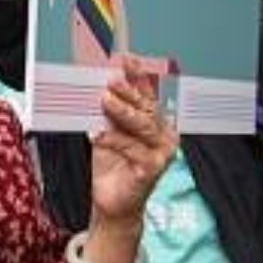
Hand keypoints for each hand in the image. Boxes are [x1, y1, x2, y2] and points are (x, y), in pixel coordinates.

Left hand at [89, 58, 177, 226]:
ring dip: (122, 112)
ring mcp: (162, 152)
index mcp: (156, 122)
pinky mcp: (153, 169)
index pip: (148, 94)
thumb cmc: (112, 165)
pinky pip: (134, 149)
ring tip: (104, 101)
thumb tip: (101, 84)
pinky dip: (115, 140)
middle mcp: (164, 135)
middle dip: (129, 92)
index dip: (138, 76)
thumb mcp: (108, 130)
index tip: (125, 60)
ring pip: (143, 126)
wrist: (111, 202)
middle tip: (111, 82)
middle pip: (147, 108)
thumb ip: (110, 111)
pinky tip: (98, 134)